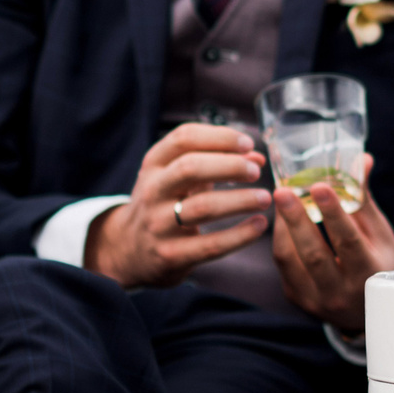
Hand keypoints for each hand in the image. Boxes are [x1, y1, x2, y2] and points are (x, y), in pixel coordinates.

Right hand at [84, 123, 272, 287]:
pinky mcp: (170, 255)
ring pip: (202, 207)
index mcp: (154, 164)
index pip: (184, 138)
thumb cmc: (163, 204)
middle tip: (256, 171)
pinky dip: (239, 235)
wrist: (129, 251)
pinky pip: (210, 245)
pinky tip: (259, 225)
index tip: (247, 143)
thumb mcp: (178, 178)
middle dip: (229, 166)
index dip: (219, 137)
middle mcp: (152, 190)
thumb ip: (216, 162)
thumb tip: (257, 157)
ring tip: (264, 198)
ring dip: (239, 200)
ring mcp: (158, 224)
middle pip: (190, 168)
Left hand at [270, 154, 393, 332]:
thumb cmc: (378, 264)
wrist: (370, 312)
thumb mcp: (380, 235)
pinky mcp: (297, 298)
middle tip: (282, 190)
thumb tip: (360, 159)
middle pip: (313, 254)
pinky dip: (282, 239)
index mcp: (369, 275)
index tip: (320, 185)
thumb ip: (363, 200)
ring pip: (290, 259)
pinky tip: (283, 219)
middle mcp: (340, 293)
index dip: (334, 213)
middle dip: (295, 219)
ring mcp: (315, 300)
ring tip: (282, 198)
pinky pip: (283, 265)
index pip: (348, 241)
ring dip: (283, 226)